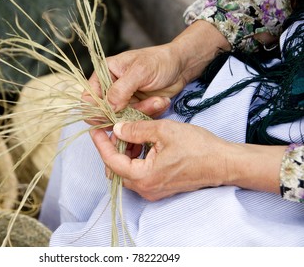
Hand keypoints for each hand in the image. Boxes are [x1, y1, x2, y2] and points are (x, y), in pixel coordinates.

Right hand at [82, 20, 230, 121]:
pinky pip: (136, 120)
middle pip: (105, 113)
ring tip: (157, 100)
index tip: (112, 112)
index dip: (97, 109)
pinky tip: (161, 102)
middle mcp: (111, 89)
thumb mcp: (140, 71)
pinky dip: (149, 114)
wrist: (181, 67)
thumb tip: (108, 107)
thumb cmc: (160, 61)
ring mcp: (124, 101)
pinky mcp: (136, 109)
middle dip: (123, 113)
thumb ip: (121, 89)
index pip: (89, 97)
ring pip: (122, 119)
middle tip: (140, 107)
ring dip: (141, 112)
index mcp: (105, 74)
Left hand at [90, 120, 283, 200]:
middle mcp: (145, 188)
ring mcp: (153, 190)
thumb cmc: (198, 147)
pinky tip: (144, 144)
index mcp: (143, 176)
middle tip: (117, 130)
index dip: (101, 144)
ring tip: (133, 134)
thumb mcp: (163, 130)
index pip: (111, 161)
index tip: (96, 130)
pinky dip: (136, 159)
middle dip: (113, 149)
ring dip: (125, 153)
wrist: (223, 163)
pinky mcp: (160, 187)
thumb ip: (136, 129)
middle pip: (117, 169)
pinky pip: (140, 174)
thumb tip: (118, 128)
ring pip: (128, 172)